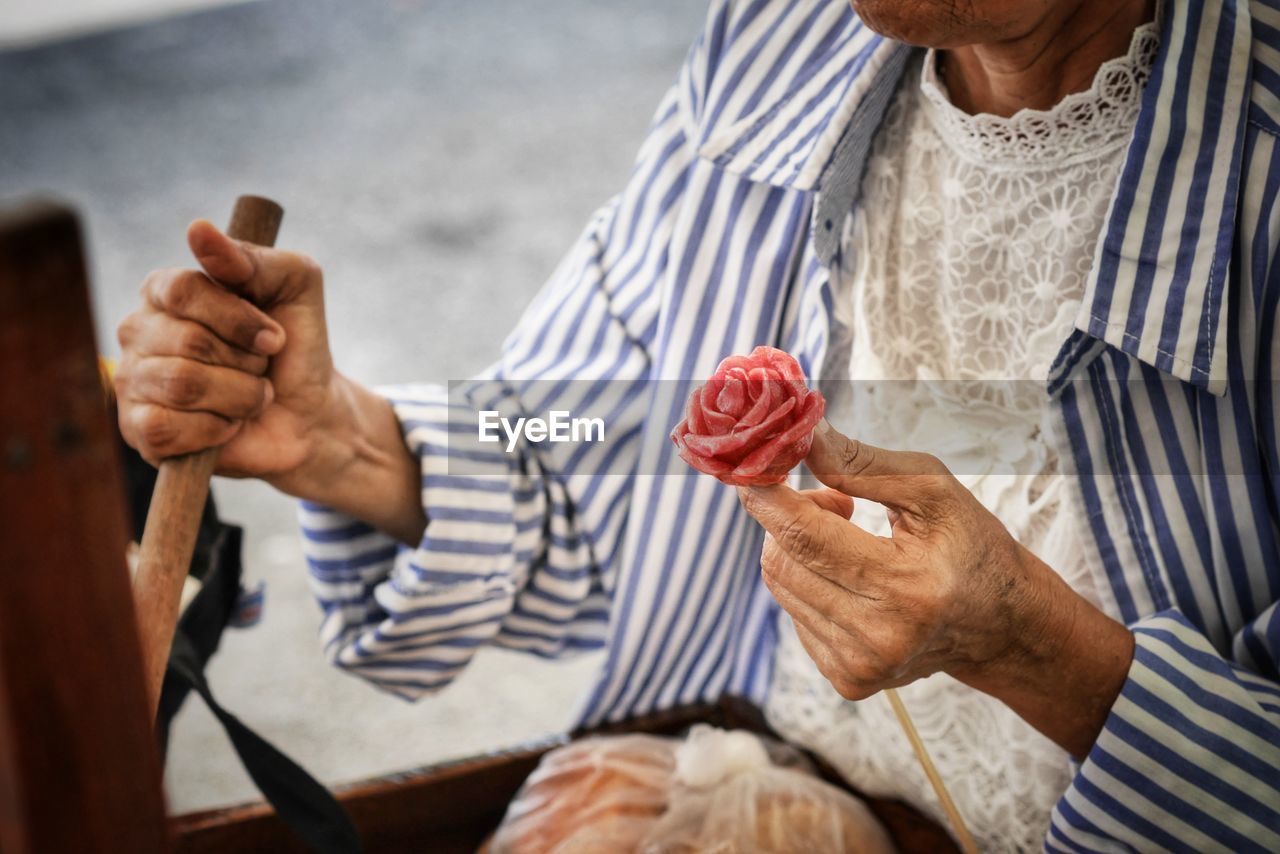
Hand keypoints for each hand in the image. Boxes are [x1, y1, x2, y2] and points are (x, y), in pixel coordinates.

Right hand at [115, 220, 424, 542]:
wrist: (309, 413)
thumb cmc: (296, 343)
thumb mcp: (295, 285)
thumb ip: (253, 257)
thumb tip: (198, 230)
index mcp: (165, 289)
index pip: (184, 290)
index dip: (238, 319)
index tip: (275, 338)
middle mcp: (138, 330)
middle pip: (189, 342)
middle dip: (247, 362)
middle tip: (261, 368)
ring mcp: (132, 381)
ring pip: (184, 386)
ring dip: (240, 397)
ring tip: (251, 396)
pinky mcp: (139, 431)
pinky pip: (167, 429)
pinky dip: (216, 430)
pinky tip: (228, 425)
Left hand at [738, 421, 1134, 757]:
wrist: (999, 625)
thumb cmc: (969, 544)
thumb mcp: (932, 489)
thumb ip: (860, 463)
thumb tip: (798, 436)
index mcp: (909, 588)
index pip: (806, 536)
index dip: (767, 495)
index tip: (750, 463)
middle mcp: (880, 637)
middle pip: (783, 557)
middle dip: (789, 514)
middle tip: (835, 498)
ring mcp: (860, 666)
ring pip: (779, 582)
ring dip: (798, 546)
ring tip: (850, 537)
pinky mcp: (847, 679)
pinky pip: (792, 610)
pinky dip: (809, 580)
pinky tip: (852, 577)